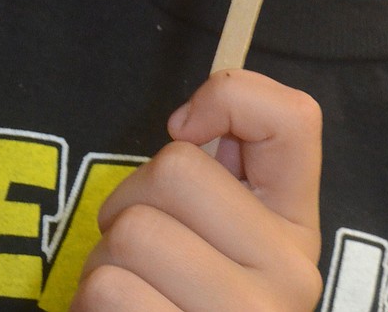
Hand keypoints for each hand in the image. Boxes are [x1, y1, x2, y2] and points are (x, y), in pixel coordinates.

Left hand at [70, 69, 323, 311]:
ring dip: (103, 258)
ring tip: (128, 292)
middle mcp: (289, 278)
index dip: (229, 96)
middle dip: (131, 197)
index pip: (295, 117)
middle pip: (174, 169)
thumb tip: (186, 124)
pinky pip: (105, 288)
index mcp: (298, 231)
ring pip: (130, 230)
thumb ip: (217, 174)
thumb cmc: (180, 306)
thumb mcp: (217, 238)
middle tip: (141, 246)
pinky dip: (88, 304)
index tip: (186, 128)